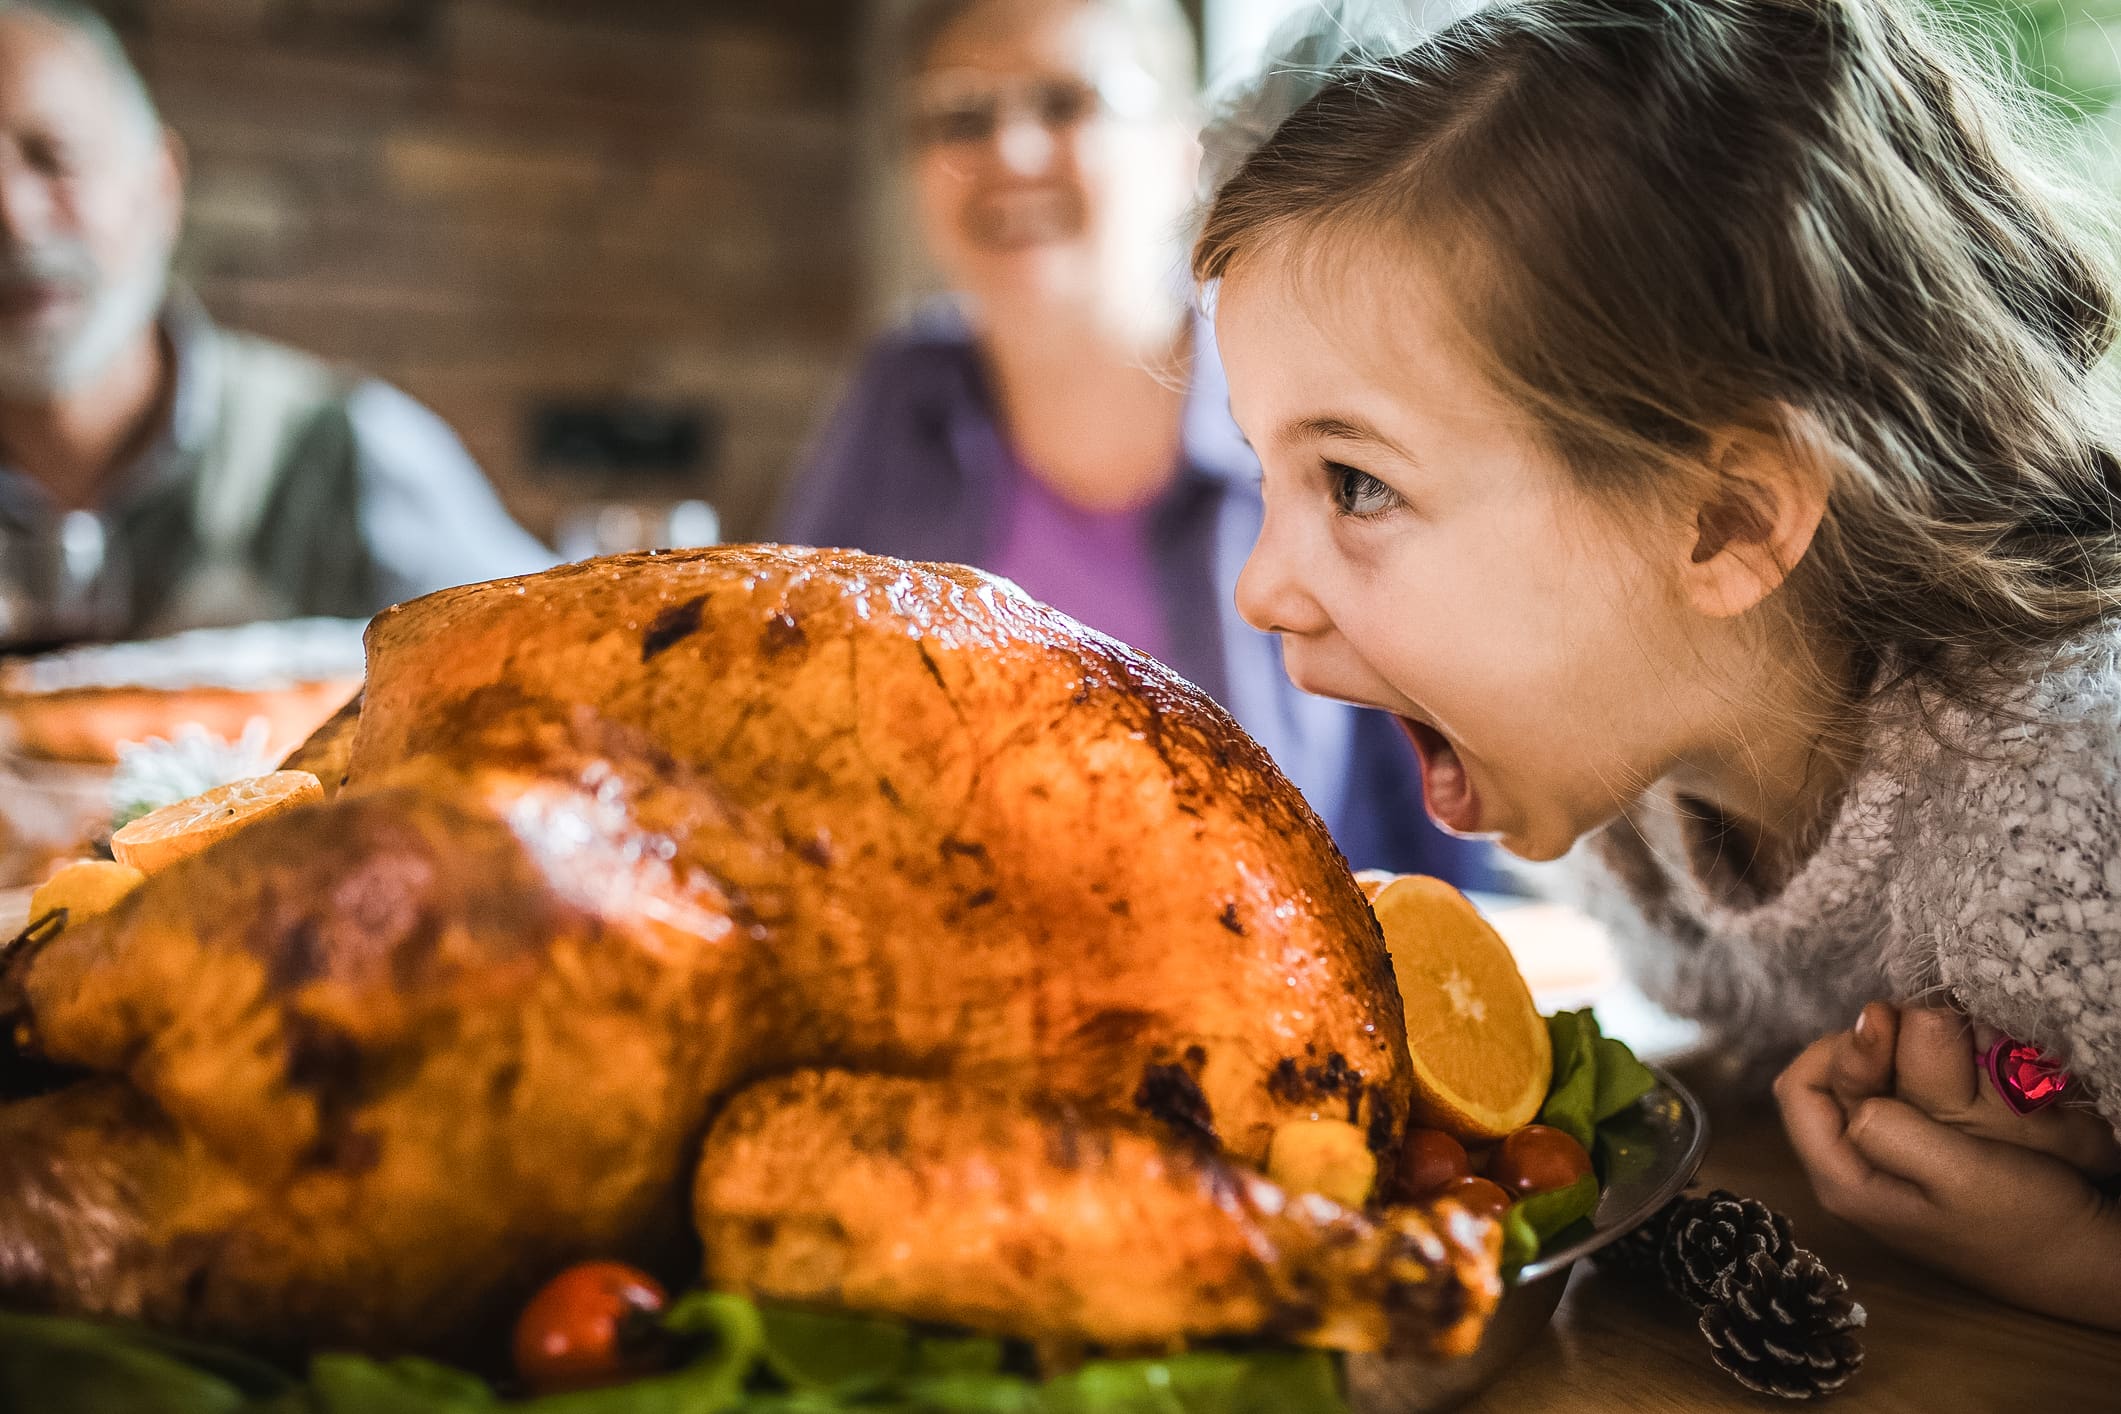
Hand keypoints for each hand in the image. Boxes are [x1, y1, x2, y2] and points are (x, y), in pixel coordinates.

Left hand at [1776, 1015, 2120, 1329]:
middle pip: (1829, 1079)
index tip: (1885, 1028)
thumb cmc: (2024, 1223)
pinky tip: (1960, 1067)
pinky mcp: (1918, 1153)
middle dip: (1870, 1045)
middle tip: (1916, 1027)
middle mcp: (1853, 1168)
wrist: (2081, 1259)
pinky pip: (1903, 1095)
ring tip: (1944, 1045)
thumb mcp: (1960, 1176)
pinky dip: (1924, 1071)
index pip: (1797, 1089)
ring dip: (1898, 1053)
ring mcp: (1886, 1159)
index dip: (1834, 1048)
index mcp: (1843, 1179)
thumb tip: (1851, 1092)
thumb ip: (1895, 1132)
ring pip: (1867, 1081)